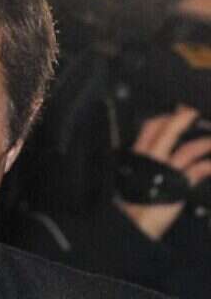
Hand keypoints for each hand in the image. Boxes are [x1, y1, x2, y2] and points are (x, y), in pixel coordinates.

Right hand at [116, 106, 210, 239]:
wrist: (132, 227)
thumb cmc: (132, 205)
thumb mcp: (132, 181)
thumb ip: (142, 165)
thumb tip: (145, 154)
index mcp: (138, 155)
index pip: (150, 127)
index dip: (166, 115)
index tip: (179, 108)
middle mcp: (151, 158)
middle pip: (167, 129)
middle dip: (184, 117)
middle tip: (197, 111)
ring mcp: (166, 170)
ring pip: (188, 147)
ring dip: (205, 142)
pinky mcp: (179, 184)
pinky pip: (198, 168)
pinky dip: (209, 164)